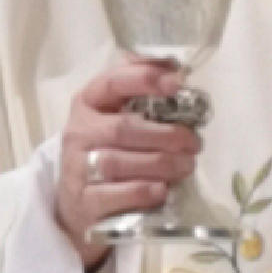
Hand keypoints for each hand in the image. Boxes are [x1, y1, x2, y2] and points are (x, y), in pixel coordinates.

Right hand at [53, 55, 201, 263]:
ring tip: (186, 166)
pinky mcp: (84, 201)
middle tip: (194, 143)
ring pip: (119, 162)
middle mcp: (78, 132)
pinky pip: (117, 194)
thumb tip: (175, 68)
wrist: (79, 204)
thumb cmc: (108, 152)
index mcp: (88, 103)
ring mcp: (77, 168)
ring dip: (161, 164)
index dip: (144, 79)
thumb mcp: (118, 118)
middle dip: (165, 134)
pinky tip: (163, 190)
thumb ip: (141, 93)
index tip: (177, 84)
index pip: (112, 82)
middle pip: (122, 128)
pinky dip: (144, 191)